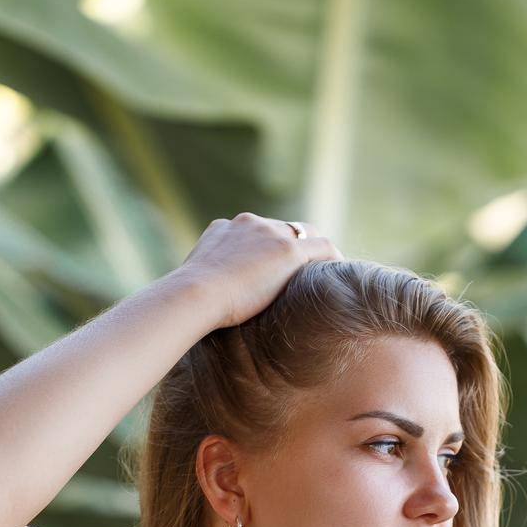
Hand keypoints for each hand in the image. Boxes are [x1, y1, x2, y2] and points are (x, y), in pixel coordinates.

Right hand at [176, 212, 343, 329]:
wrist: (195, 294)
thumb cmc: (188, 300)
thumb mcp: (194, 283)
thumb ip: (207, 281)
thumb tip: (203, 303)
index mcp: (224, 228)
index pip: (256, 232)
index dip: (268, 248)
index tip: (273, 268)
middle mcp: (248, 223)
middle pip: (282, 229)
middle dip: (293, 246)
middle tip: (303, 271)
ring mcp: (270, 234)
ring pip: (305, 234)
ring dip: (314, 252)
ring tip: (324, 273)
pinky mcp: (287, 250)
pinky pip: (322, 247)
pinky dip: (332, 259)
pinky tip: (338, 275)